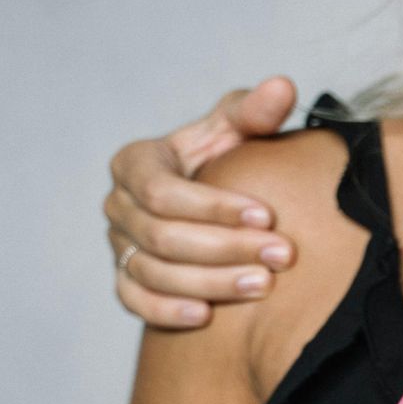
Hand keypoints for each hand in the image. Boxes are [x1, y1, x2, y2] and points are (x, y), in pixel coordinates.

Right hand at [104, 78, 299, 328]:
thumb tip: (282, 87)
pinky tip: (206, 316)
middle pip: (162, 235)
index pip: (163, 190)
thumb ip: (255, 112)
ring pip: (155, 271)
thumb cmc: (226, 161)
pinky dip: (167, 310)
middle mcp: (120, 205)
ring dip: (211, 282)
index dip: (214, 206)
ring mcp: (121, 245)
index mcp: (137, 163)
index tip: (267, 214)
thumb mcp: (238, 131)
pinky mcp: (128, 280)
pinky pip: (135, 301)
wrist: (218, 205)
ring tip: (263, 285)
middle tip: (282, 255)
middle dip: (226, 247)